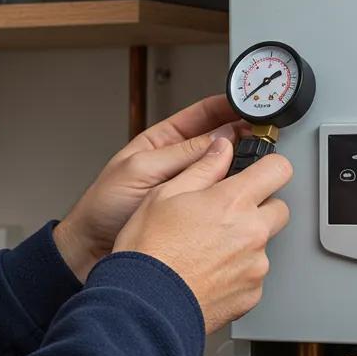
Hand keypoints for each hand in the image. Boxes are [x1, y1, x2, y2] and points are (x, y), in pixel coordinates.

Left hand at [53, 95, 249, 280]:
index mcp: (163, 142)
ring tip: (259, 162)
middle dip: (243, 136)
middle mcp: (179, 162)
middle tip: (264, 136)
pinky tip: (245, 193)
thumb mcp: (141, 171)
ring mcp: (188, 188)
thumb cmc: (104, 208)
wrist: (92, 250)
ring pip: (223, 171)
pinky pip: (220, 199)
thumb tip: (220, 138)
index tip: (250, 106)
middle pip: (219, 142)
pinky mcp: (194, 214)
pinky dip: (234, 195)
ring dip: (242, 166)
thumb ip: (180, 154)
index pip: (203, 115)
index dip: (228, 108)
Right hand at [113, 139, 292, 333]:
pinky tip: (210, 272)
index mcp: (233, 202)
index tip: (261, 171)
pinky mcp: (252, 294)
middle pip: (279, 208)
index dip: (270, 167)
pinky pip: (254, 275)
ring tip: (208, 250)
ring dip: (246, 243)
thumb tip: (221, 148)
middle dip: (259, 207)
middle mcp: (252, 232)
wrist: (144, 306)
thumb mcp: (165, 194)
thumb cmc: (149, 252)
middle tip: (228, 215)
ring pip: (264, 244)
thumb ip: (202, 168)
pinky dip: (238, 273)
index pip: (278, 169)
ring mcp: (255, 266)